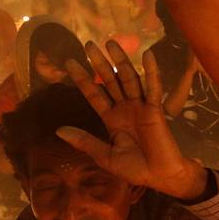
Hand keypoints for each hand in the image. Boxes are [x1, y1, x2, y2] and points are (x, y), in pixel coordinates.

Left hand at [58, 40, 207, 199]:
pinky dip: (151, 72)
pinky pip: (153, 88)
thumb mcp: (105, 156)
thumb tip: (59, 130)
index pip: (94, 94)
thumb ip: (85, 141)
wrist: (160, 176)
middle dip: (99, 63)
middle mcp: (124, 108)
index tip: (69, 63)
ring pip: (128, 79)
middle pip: (109, 80)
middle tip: (88, 44)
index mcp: (111, 118)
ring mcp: (140, 107)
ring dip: (120, 61)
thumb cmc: (134, 168)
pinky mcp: (155, 110)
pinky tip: (147, 56)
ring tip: (110, 42)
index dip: (83, 79)